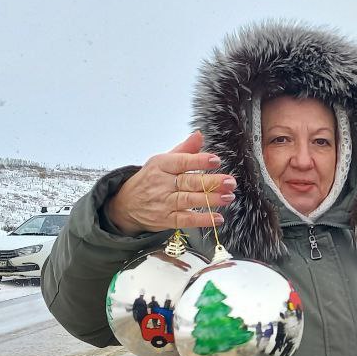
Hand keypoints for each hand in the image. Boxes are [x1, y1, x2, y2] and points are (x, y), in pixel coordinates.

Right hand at [104, 131, 237, 235]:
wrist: (126, 204)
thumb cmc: (150, 180)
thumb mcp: (163, 161)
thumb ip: (184, 150)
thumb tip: (199, 135)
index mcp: (161, 165)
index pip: (182, 161)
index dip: (199, 161)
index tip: (216, 160)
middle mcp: (162, 183)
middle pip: (189, 182)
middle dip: (211, 182)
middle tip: (230, 181)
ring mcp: (163, 202)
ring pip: (189, 200)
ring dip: (211, 199)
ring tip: (228, 197)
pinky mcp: (165, 219)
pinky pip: (186, 219)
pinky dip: (202, 219)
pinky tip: (217, 218)